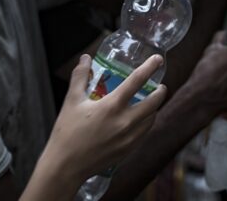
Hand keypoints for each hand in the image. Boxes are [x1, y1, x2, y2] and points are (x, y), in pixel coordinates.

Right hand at [32, 54, 167, 192]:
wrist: (65, 167)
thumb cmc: (67, 133)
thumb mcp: (71, 100)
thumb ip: (80, 76)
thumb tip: (85, 58)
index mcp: (112, 105)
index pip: (137, 80)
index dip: (149, 67)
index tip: (158, 59)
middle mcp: (125, 121)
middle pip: (153, 102)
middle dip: (160, 92)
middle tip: (160, 86)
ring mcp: (128, 138)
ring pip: (151, 119)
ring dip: (154, 108)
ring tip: (151, 102)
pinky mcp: (128, 150)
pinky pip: (144, 133)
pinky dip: (146, 123)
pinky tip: (141, 121)